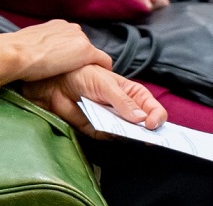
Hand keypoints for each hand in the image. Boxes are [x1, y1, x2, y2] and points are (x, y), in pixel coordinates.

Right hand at [0, 19, 111, 84]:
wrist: (17, 52)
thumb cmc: (16, 52)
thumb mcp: (30, 44)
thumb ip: (40, 46)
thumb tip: (37, 55)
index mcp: (57, 25)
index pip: (72, 39)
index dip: (71, 54)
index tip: (67, 66)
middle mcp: (71, 28)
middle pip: (84, 46)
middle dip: (81, 59)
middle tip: (75, 76)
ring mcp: (80, 39)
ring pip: (93, 54)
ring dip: (89, 65)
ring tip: (84, 79)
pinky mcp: (86, 51)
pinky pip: (104, 61)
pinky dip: (103, 70)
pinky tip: (98, 81)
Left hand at [24, 63, 165, 133]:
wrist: (56, 82)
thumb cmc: (83, 74)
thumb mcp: (105, 83)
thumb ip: (123, 101)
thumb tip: (141, 119)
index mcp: (132, 94)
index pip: (151, 107)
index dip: (156, 116)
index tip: (152, 124)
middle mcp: (126, 109)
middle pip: (144, 124)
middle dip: (150, 131)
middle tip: (152, 138)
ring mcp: (113, 120)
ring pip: (130, 133)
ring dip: (134, 137)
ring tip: (136, 139)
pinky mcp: (99, 130)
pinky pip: (111, 138)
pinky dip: (115, 139)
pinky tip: (117, 136)